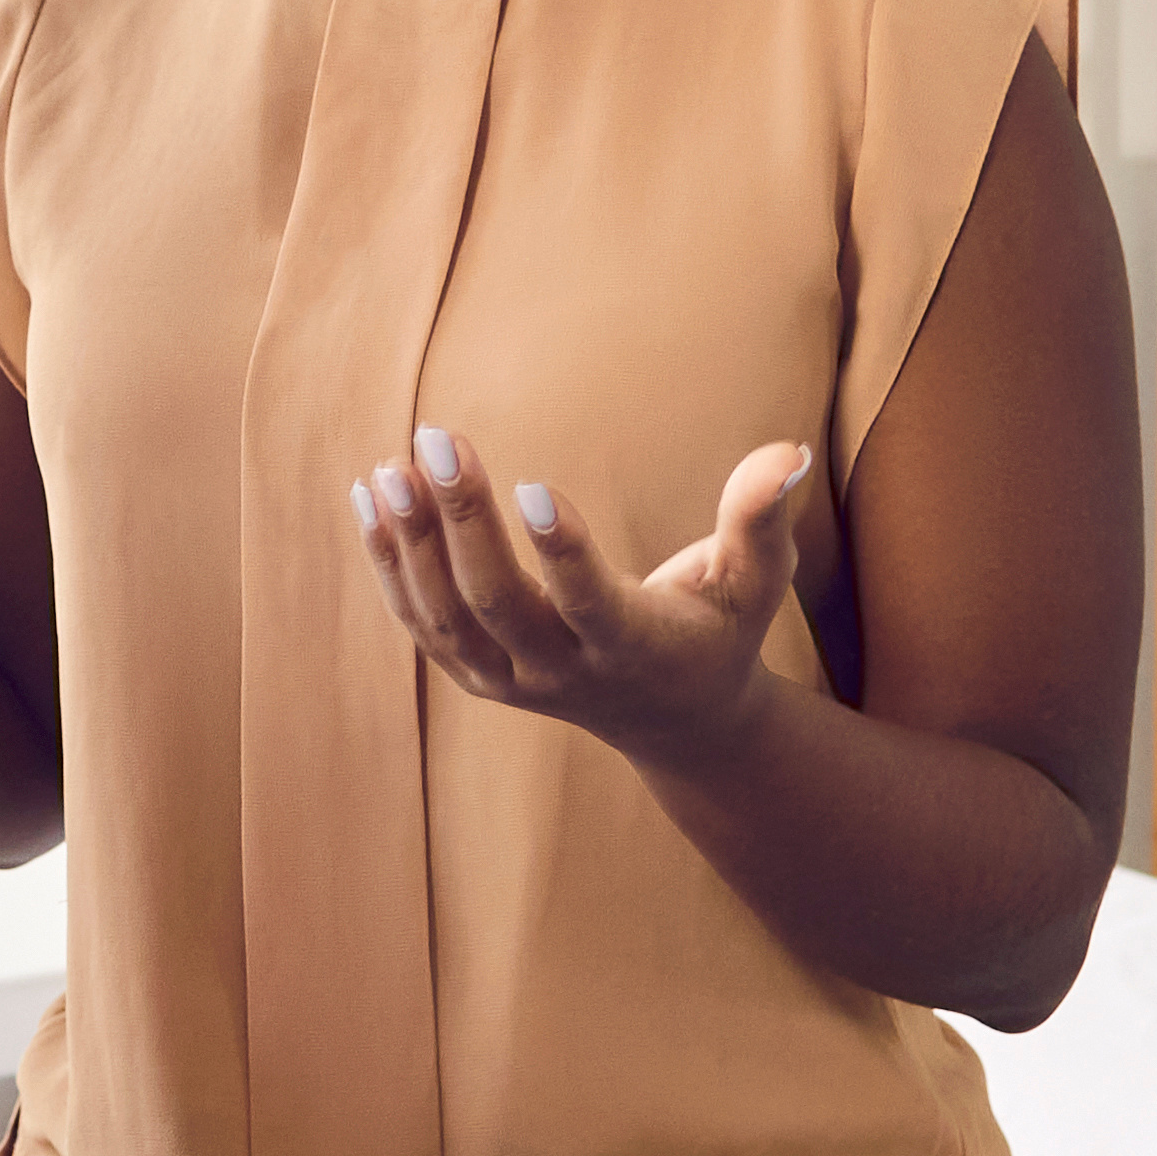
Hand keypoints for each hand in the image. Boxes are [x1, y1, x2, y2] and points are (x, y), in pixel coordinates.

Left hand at [356, 424, 816, 763]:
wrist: (674, 718)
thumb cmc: (720, 628)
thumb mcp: (754, 582)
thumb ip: (762, 520)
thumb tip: (786, 450)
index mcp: (634, 650)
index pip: (589, 605)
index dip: (560, 551)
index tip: (528, 483)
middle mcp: (563, 674)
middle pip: (498, 605)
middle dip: (465, 521)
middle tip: (442, 437)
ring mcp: (511, 680)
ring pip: (446, 619)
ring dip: (413, 544)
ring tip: (393, 467)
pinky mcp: (477, 672)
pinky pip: (421, 621)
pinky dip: (390, 564)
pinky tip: (370, 496)